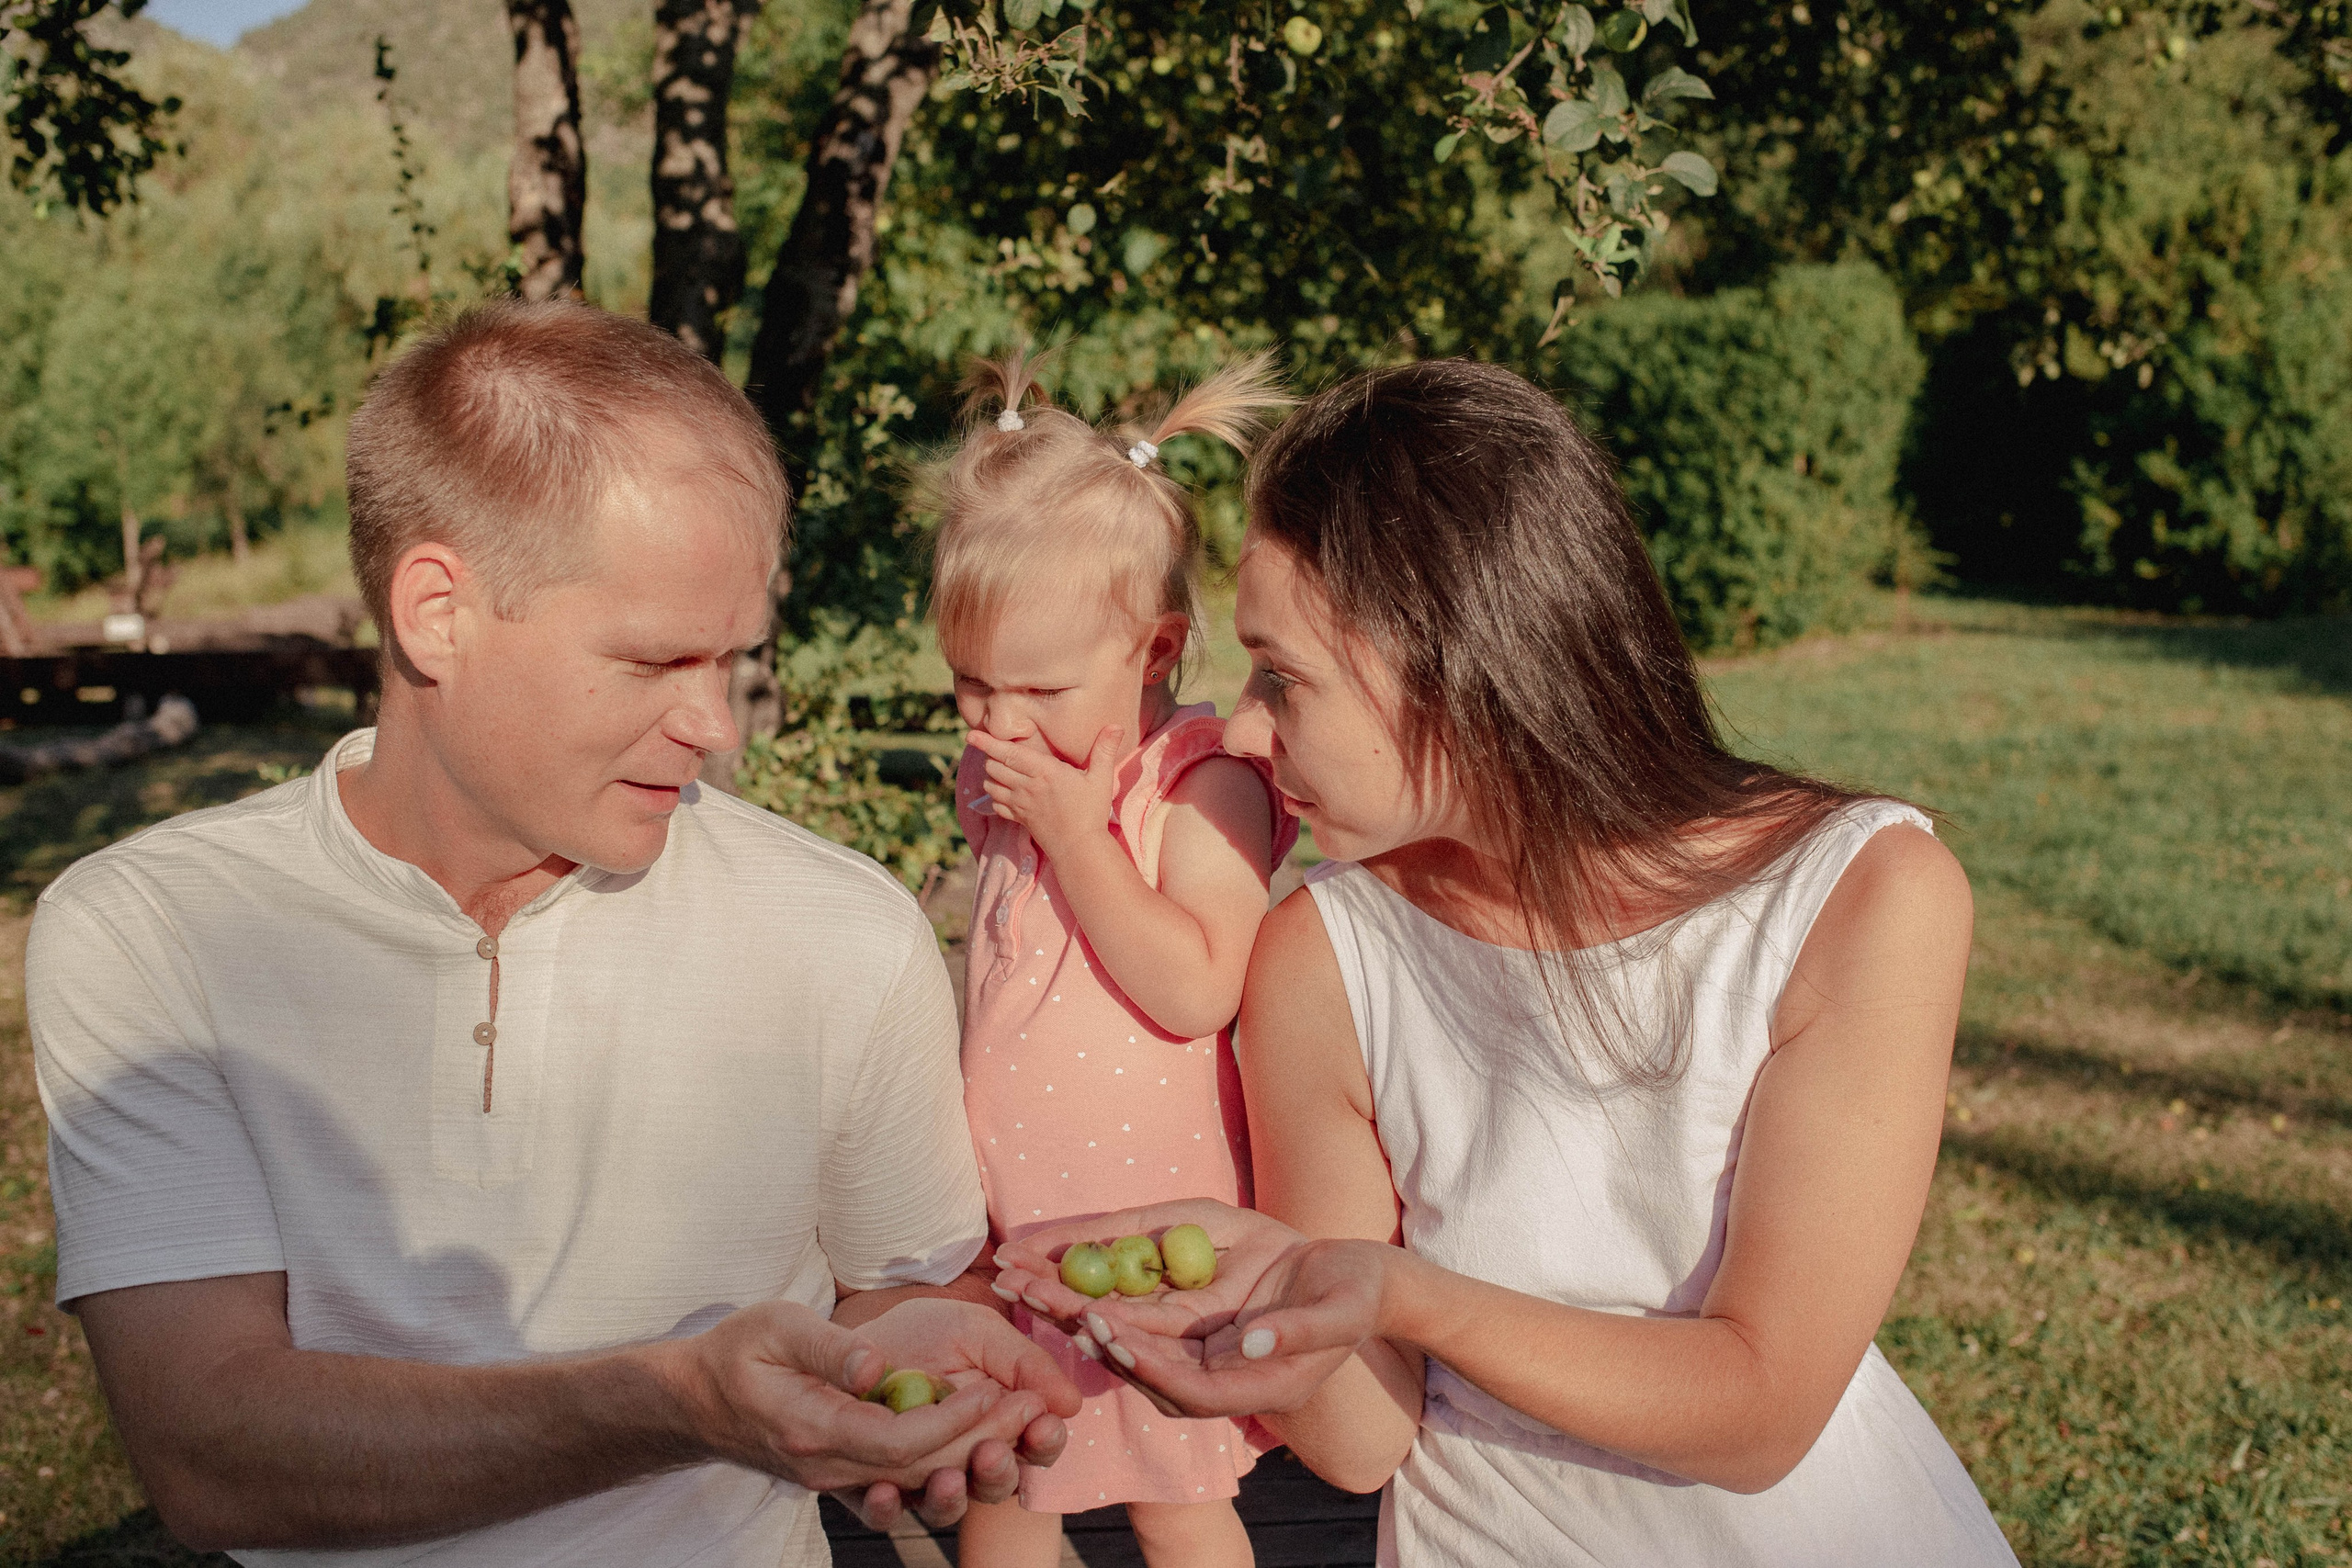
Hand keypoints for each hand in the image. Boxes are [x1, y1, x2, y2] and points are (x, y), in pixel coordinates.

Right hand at [661, 1299, 1074, 1529]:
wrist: (698, 1399)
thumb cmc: (738, 1352)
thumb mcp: (776, 1328)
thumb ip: (829, 1349)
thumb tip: (876, 1366)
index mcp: (814, 1429)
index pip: (899, 1440)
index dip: (954, 1420)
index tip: (996, 1390)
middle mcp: (829, 1467)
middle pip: (921, 1469)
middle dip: (981, 1439)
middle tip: (1033, 1406)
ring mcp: (837, 1480)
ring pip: (919, 1482)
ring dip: (974, 1459)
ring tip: (1020, 1426)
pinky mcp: (846, 1478)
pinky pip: (904, 1485)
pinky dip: (946, 1468)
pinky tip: (982, 1445)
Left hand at [830, 1298, 1082, 1529]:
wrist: (850, 1341)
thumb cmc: (921, 1334)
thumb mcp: (976, 1332)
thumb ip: (1023, 1362)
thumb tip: (1071, 1403)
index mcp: (1003, 1422)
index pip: (1037, 1444)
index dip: (1045, 1440)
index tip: (1042, 1423)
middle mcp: (968, 1459)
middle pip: (999, 1483)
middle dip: (1001, 1469)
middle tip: (991, 1449)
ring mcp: (922, 1479)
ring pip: (948, 1507)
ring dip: (953, 1497)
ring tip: (948, 1476)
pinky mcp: (875, 1491)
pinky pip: (885, 1514)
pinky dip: (887, 1508)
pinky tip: (884, 1489)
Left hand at [968, 725, 1122, 859]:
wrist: (1079, 848)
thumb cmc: (1091, 812)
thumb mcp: (1101, 778)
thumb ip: (1104, 750)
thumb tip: (1116, 725)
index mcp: (1044, 771)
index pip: (1008, 753)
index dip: (987, 742)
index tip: (971, 735)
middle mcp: (1027, 786)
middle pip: (995, 766)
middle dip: (991, 756)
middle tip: (997, 750)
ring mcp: (1020, 804)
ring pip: (991, 785)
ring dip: (991, 776)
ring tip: (1000, 769)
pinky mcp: (1019, 819)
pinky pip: (996, 805)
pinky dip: (995, 797)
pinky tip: (1003, 793)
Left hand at [990, 1201, 1390, 1418]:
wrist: (1357, 1282)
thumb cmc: (1357, 1296)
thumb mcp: (1343, 1312)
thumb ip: (1301, 1333)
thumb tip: (1251, 1345)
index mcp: (1253, 1385)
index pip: (1185, 1386)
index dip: (1142, 1362)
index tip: (1105, 1331)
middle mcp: (1217, 1375)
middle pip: (1140, 1363)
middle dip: (1086, 1331)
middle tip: (1039, 1298)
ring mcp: (1200, 1350)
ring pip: (1128, 1339)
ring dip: (1077, 1310)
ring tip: (1027, 1280)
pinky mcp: (1190, 1324)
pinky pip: (1136, 1314)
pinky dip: (1098, 1293)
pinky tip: (1058, 1270)